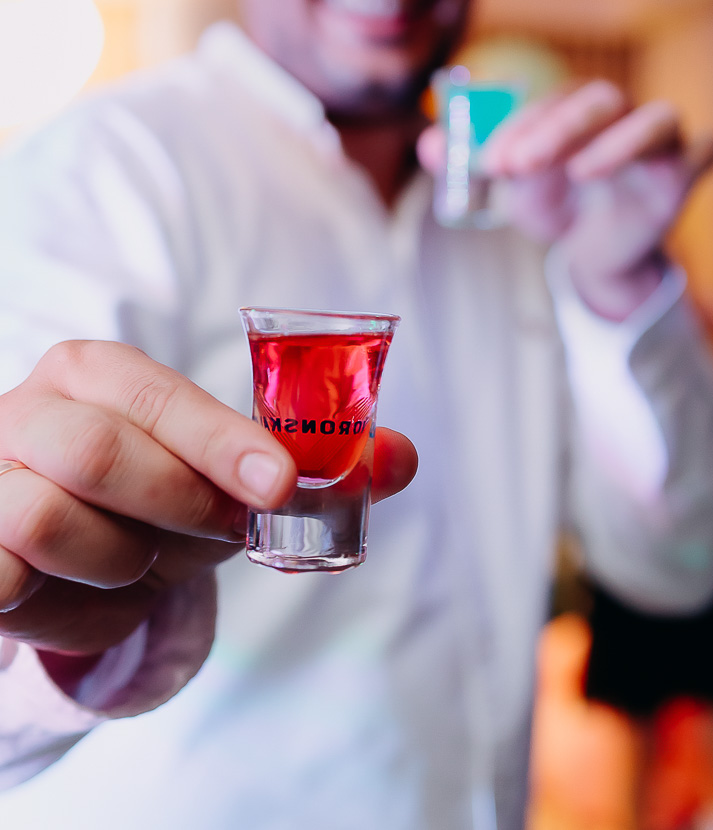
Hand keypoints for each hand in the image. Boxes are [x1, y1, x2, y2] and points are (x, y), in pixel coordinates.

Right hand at [0, 342, 416, 658]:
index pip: (155, 392)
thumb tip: (404, 459)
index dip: (219, 440)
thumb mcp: (221, 476)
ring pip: (53, 523)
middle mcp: (28, 410)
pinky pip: (11, 588)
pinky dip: (72, 612)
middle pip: (101, 454)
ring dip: (123, 567)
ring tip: (140, 565)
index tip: (279, 484)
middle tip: (217, 533)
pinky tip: (91, 598)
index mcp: (91, 371)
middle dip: (178, 506)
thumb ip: (308, 466)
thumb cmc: (146, 497)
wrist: (54, 545)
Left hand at [418, 81, 712, 319]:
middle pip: (600, 99)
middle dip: (557, 128)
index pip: (548, 103)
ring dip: (622, 140)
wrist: (589, 251)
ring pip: (656, 119)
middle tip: (518, 165)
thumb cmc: (552, 202)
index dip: (517, 129)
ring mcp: (655, 143)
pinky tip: (675, 174)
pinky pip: (705, 152)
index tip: (487, 164)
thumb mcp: (507, 187)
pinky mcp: (683, 174)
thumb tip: (427, 145)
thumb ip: (466, 164)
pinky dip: (697, 154)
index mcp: (571, 108)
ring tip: (583, 172)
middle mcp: (616, 116)